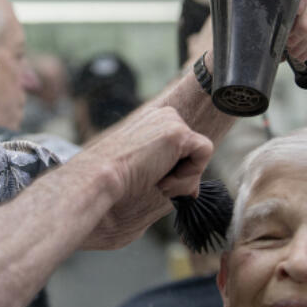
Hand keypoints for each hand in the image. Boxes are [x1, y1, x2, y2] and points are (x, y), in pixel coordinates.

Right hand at [75, 106, 212, 248]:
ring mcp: (171, 120)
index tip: (159, 183)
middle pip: (193, 149)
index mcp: (153, 120)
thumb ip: (170, 172)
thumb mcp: (146, 169)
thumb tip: (193, 192)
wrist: (102, 179)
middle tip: (154, 183)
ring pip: (200, 154)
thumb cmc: (117, 180)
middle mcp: (163, 114)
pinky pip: (204, 153)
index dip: (176, 168)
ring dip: (182, 177)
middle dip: (180, 174)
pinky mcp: (179, 133)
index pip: (183, 144)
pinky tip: (163, 177)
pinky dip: (188, 174)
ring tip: (155, 179)